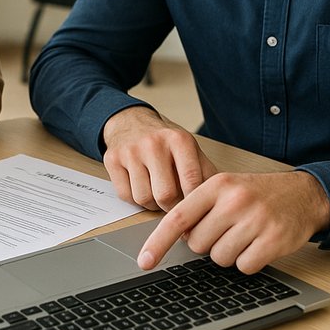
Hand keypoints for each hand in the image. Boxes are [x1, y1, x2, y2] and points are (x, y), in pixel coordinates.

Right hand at [101, 106, 216, 210]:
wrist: (130, 121)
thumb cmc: (163, 140)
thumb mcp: (189, 148)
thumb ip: (204, 171)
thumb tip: (216, 199)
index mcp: (179, 140)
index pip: (191, 180)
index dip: (193, 201)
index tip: (194, 208)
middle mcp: (153, 144)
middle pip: (165, 195)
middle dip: (171, 206)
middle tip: (174, 204)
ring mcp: (130, 151)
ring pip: (144, 199)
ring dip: (152, 204)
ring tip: (156, 192)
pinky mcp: (112, 160)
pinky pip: (125, 195)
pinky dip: (134, 199)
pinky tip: (141, 186)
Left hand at [136, 171, 329, 273]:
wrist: (303, 194)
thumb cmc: (257, 194)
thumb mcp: (226, 188)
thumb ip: (199, 207)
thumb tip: (176, 236)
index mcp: (217, 185)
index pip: (178, 217)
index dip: (158, 242)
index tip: (145, 262)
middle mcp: (234, 200)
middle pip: (198, 244)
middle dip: (208, 243)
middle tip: (227, 229)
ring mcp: (255, 220)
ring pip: (219, 257)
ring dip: (229, 253)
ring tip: (244, 234)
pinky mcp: (273, 240)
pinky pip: (244, 266)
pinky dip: (248, 261)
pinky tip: (258, 244)